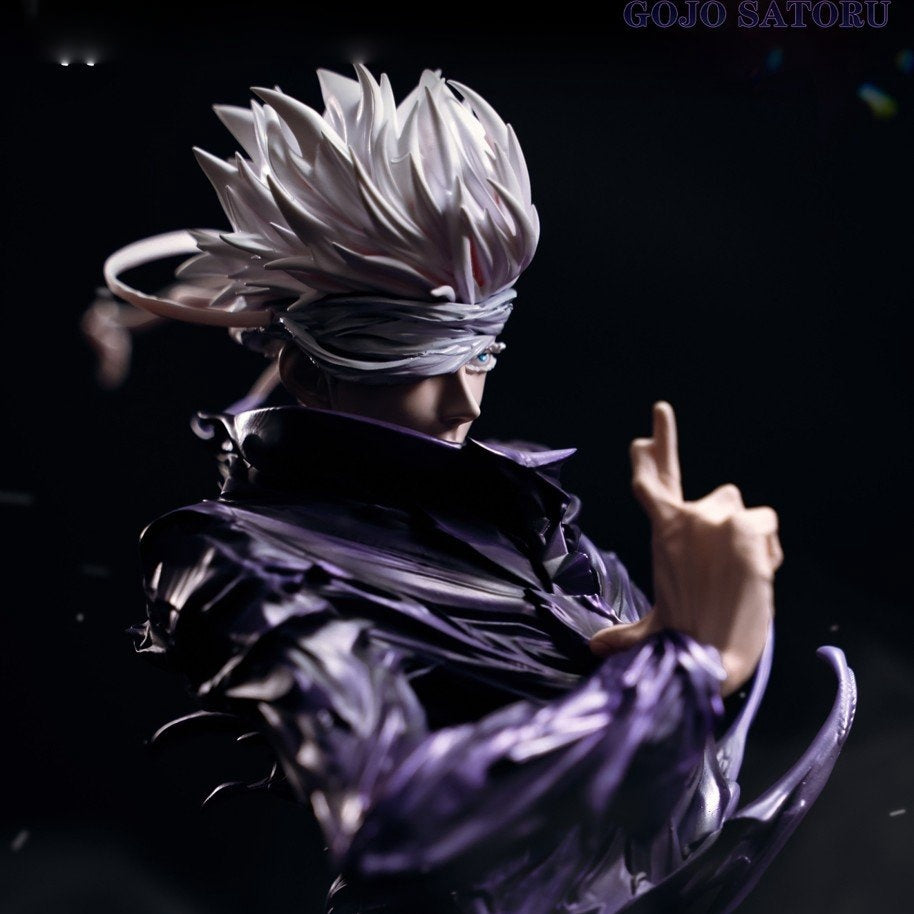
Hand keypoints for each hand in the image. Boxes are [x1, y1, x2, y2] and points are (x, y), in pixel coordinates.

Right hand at [589, 402, 782, 696]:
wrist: (710, 654)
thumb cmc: (684, 640)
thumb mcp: (654, 625)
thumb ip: (625, 632)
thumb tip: (593, 649)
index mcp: (662, 534)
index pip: (649, 486)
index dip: (648, 457)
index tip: (643, 437)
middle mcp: (684, 518)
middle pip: (676, 472)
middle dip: (663, 440)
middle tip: (659, 410)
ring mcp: (714, 517)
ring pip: (740, 510)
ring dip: (743, 534)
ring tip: (737, 576)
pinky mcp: (744, 525)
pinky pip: (765, 526)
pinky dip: (767, 549)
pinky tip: (758, 575)